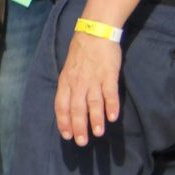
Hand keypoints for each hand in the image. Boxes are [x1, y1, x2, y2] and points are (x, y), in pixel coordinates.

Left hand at [53, 31, 121, 145]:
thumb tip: (68, 107)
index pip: (61, 106)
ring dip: (95, 119)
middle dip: (79, 126)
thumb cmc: (81, 54)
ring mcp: (93, 79)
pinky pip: (109, 92)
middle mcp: (78, 83)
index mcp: (66, 82)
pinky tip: (113, 117)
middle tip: (82, 142)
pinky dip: (111, 105)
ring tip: (98, 133)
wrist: (94, 33)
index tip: (67, 135)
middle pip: (76, 108)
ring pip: (93, 102)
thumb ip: (68, 88)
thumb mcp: (68, 70)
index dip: (63, 121)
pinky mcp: (108, 74)